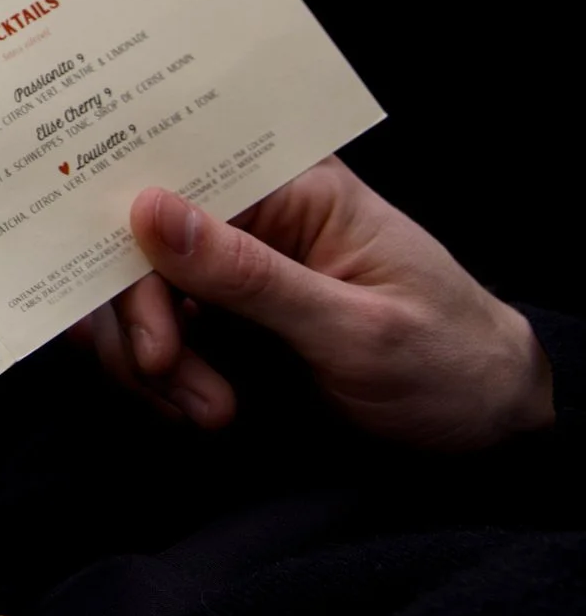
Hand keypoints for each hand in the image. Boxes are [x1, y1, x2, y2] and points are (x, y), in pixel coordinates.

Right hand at [78, 157, 554, 449]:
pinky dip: (159, 380)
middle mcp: (249, 217)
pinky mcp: (218, 318)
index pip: (172, 188)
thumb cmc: (449, 363)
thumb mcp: (357, 329)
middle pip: (135, 246)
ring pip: (130, 296)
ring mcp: (228, 269)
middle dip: (143, 326)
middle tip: (175, 385)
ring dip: (150, 363)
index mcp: (290, 187)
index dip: (136, 255)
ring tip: (208, 414)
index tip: (153, 342)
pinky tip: (198, 410)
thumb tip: (147, 208)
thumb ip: (250, 275)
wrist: (485, 428)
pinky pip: (151, 334)